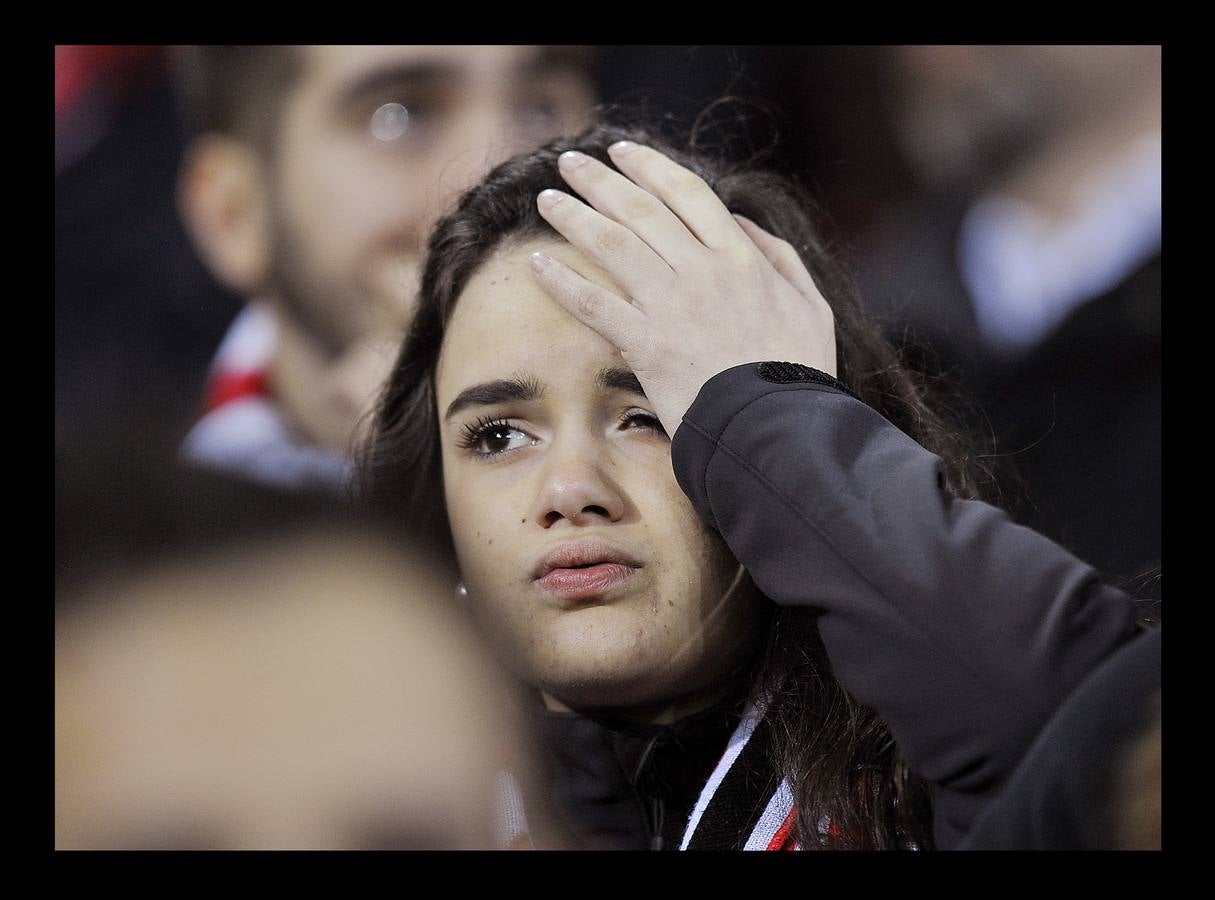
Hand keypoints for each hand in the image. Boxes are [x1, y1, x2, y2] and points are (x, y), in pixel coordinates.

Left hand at [529, 141, 835, 438]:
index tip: (621, 152)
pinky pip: (594, 304)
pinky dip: (562, 282)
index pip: (687, 194)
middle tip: (569, 162)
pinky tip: (537, 264)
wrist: (780, 428)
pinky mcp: (647, 345)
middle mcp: (703, 271)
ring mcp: (672, 306)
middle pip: (640, 210)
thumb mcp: (809, 305)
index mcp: (742, 257)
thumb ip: (778, 257)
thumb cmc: (799, 374)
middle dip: (600, 181)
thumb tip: (741, 222)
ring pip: (613, 246)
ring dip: (575, 218)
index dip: (649, 167)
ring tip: (546, 201)